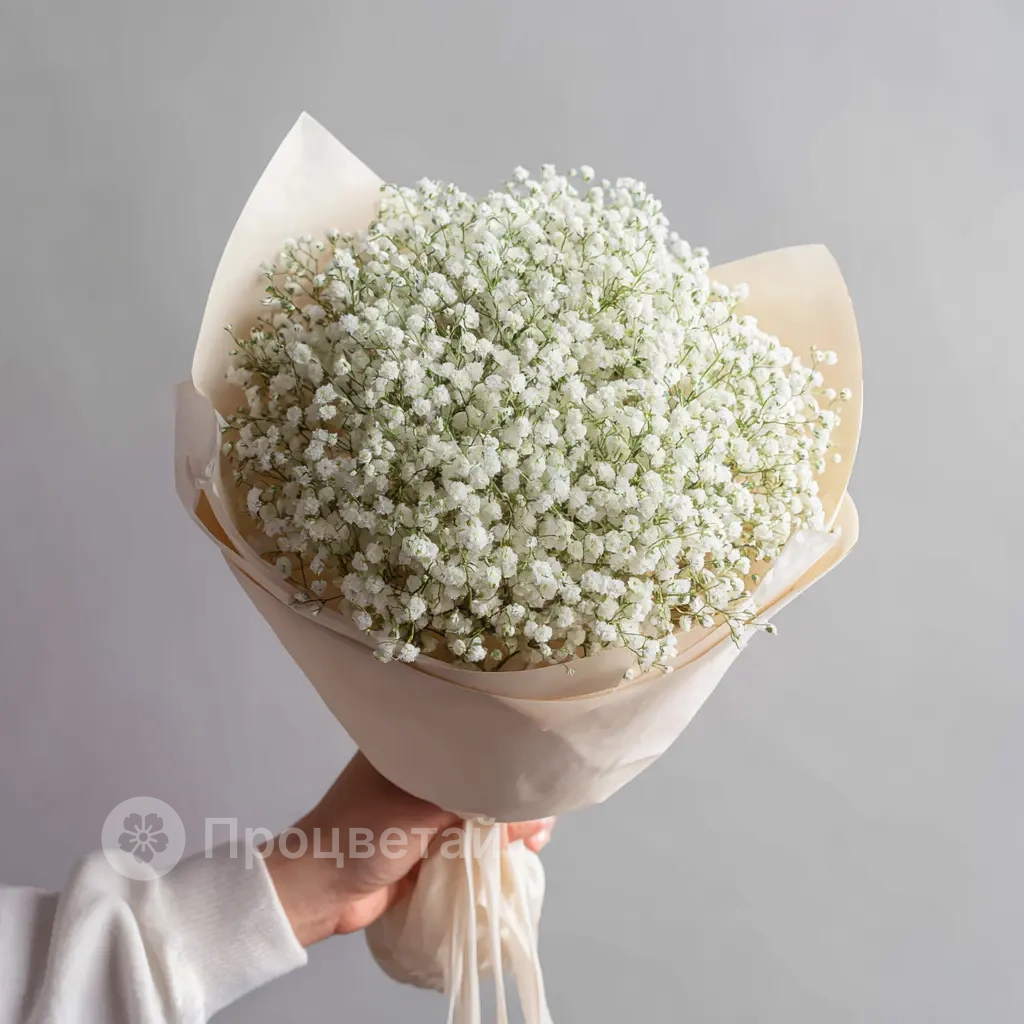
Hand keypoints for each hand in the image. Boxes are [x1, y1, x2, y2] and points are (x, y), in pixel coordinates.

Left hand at [265, 752, 553, 946]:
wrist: (320, 889)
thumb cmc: (361, 834)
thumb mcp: (423, 810)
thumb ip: (477, 809)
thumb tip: (534, 816)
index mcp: (414, 744)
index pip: (474, 742)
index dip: (510, 759)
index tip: (538, 783)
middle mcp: (424, 770)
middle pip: (486, 778)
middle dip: (516, 799)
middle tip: (538, 823)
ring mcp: (428, 808)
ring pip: (484, 812)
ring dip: (510, 828)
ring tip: (531, 845)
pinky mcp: (432, 843)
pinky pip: (474, 841)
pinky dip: (495, 849)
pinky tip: (517, 856)